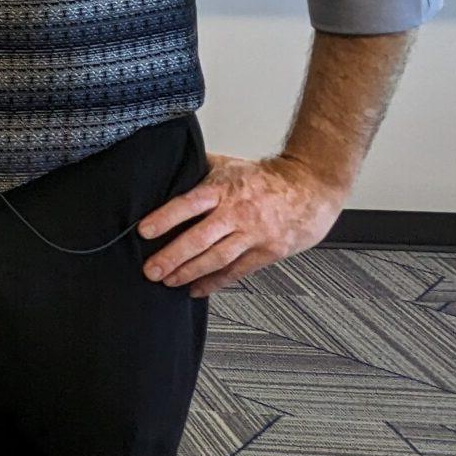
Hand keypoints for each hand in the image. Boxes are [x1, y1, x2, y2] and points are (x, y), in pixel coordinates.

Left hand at [137, 153, 344, 296]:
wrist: (310, 187)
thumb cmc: (266, 178)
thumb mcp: (229, 166)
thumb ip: (199, 171)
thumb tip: (168, 169)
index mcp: (223, 189)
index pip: (188, 204)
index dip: (165, 218)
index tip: (144, 231)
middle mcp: (237, 213)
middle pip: (200, 238)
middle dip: (172, 257)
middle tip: (151, 270)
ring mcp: (253, 234)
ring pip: (217, 258)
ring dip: (190, 272)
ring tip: (169, 281)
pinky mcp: (267, 252)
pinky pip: (237, 271)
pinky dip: (215, 283)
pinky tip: (197, 289)